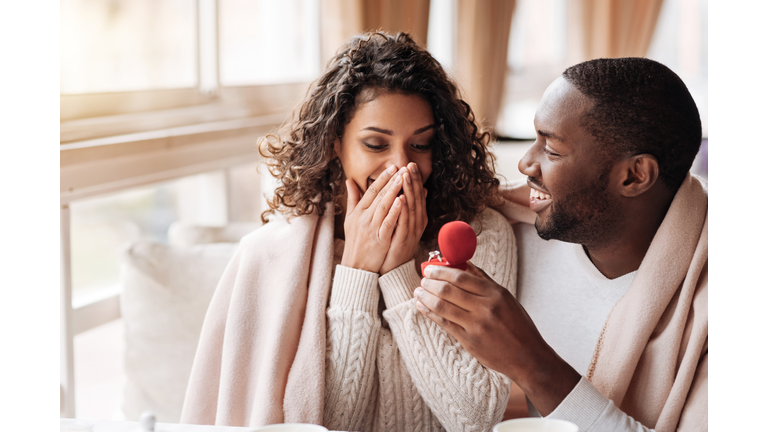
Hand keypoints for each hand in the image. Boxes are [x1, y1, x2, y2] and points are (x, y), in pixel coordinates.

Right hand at [341, 166, 404, 272]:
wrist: (356, 265)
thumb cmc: (355, 241)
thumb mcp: (350, 219)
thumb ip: (352, 199)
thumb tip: (349, 180)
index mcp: (358, 212)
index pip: (370, 191)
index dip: (382, 178)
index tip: (392, 167)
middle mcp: (364, 218)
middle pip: (378, 196)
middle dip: (391, 181)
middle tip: (401, 168)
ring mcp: (371, 228)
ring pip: (383, 206)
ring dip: (393, 191)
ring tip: (403, 179)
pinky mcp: (379, 239)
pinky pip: (388, 222)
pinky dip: (395, 211)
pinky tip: (402, 200)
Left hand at [380, 162, 428, 273]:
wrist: (393, 268)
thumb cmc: (394, 244)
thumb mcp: (402, 222)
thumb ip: (408, 207)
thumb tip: (418, 190)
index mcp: (416, 218)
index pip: (417, 195)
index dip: (415, 179)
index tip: (410, 164)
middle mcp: (417, 223)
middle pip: (417, 198)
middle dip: (413, 180)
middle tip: (410, 164)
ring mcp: (411, 231)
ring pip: (412, 207)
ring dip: (409, 191)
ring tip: (406, 176)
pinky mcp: (404, 239)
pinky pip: (404, 222)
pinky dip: (403, 210)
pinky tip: (401, 199)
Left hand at [413, 262, 580, 415]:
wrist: (527, 357)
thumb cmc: (518, 325)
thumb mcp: (506, 298)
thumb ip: (484, 281)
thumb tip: (464, 263)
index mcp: (495, 294)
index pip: (461, 277)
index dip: (441, 271)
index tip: (430, 269)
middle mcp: (485, 308)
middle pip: (448, 290)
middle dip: (430, 283)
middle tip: (422, 279)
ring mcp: (476, 326)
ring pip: (442, 306)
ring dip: (426, 297)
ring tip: (418, 292)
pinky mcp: (469, 341)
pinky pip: (444, 323)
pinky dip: (430, 313)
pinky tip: (422, 307)